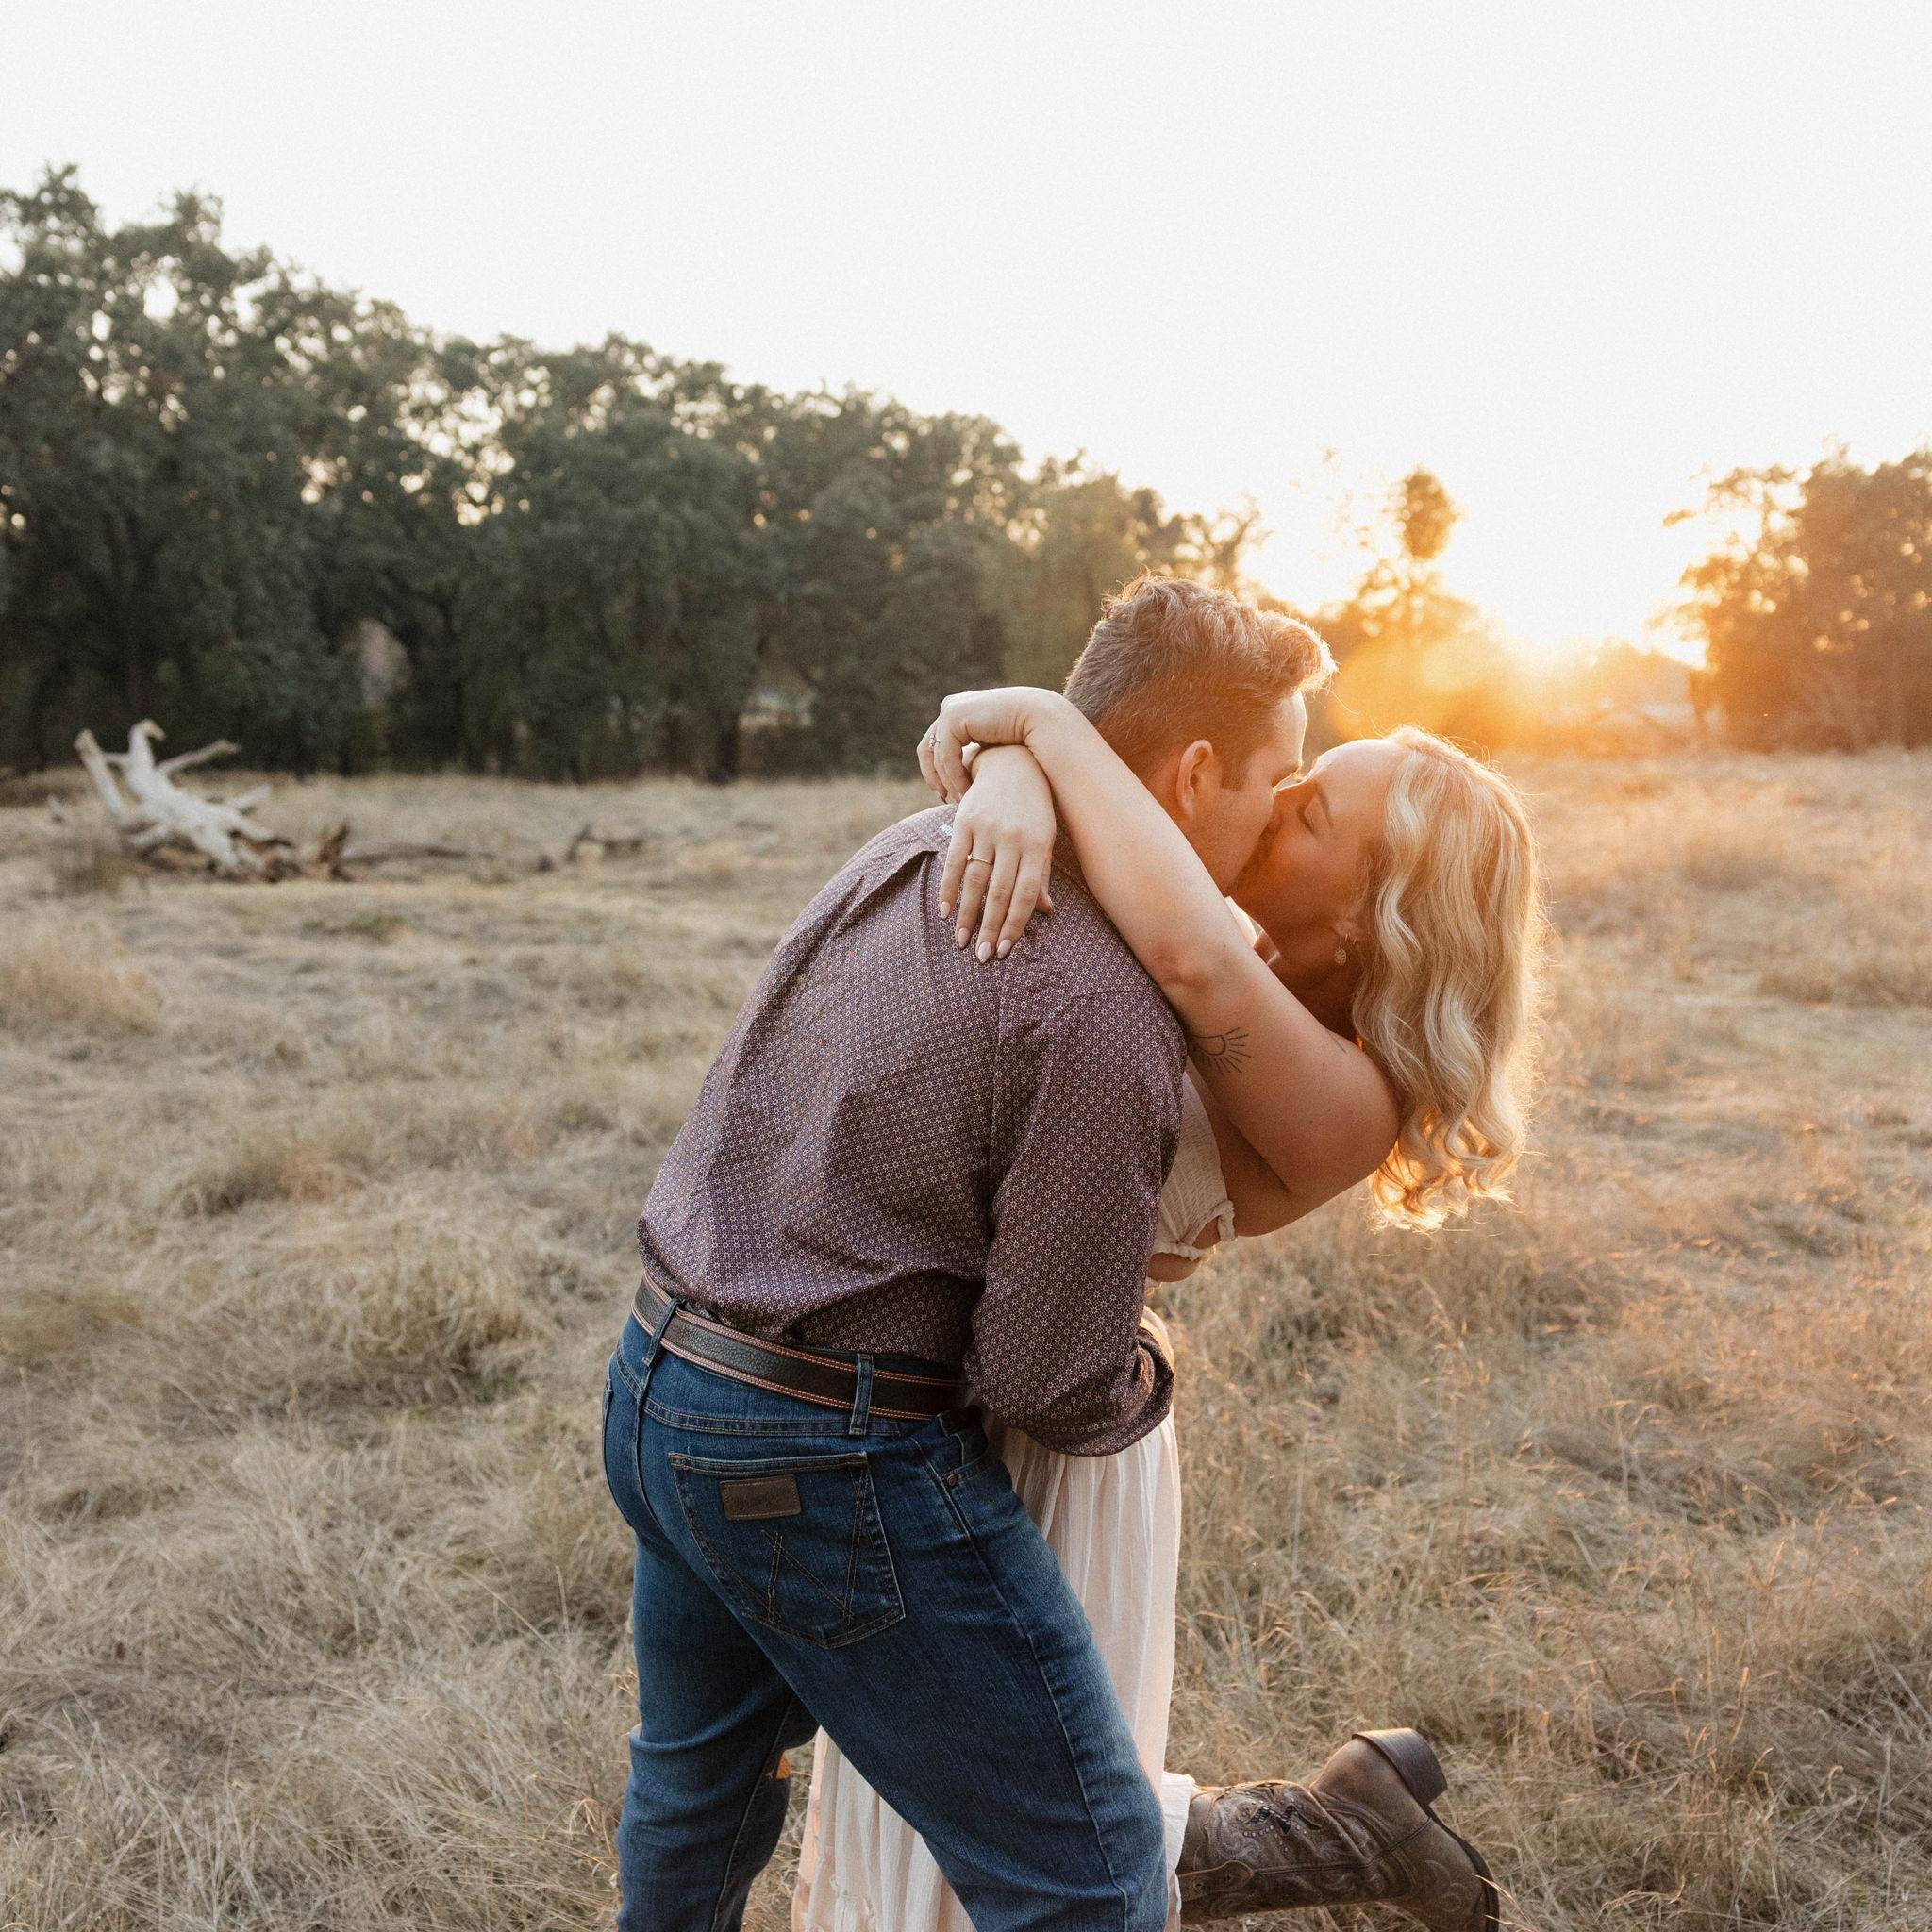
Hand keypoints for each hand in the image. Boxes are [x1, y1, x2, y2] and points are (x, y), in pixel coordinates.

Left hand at [917, 687, 1067, 801]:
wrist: (1041, 721)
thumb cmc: (1024, 739)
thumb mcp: (992, 748)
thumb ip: (974, 756)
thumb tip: (960, 776)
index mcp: (958, 712)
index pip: (934, 745)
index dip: (935, 772)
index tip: (945, 795)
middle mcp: (951, 707)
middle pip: (928, 749)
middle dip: (936, 778)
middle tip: (946, 801)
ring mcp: (951, 710)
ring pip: (938, 756)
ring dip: (948, 782)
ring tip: (960, 801)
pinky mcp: (955, 717)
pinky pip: (947, 755)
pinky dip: (954, 777)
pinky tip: (965, 793)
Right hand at [937, 746, 1056, 959]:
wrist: (1012, 762)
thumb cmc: (1035, 808)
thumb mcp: (1045, 838)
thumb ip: (1040, 874)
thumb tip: (1046, 912)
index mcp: (1037, 846)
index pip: (1026, 893)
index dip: (1014, 924)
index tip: (1003, 950)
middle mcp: (1012, 838)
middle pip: (999, 891)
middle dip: (989, 927)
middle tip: (982, 957)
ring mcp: (987, 829)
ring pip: (975, 879)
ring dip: (967, 914)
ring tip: (962, 941)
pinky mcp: (965, 821)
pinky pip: (954, 859)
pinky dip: (949, 887)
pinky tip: (945, 910)